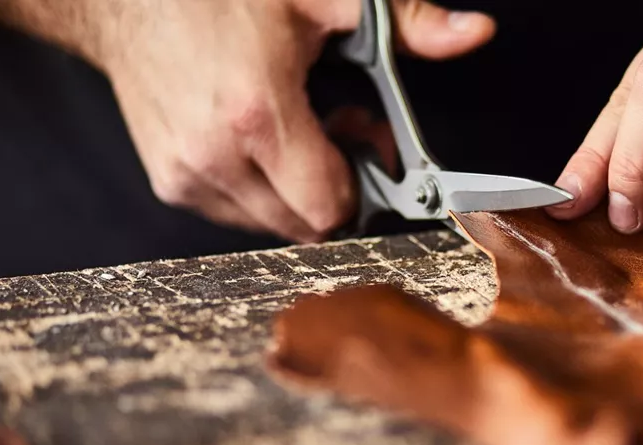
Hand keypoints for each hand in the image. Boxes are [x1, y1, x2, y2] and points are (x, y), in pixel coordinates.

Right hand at [97, 0, 494, 242]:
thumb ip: (405, 21)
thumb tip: (472, 33)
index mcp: (257, 114)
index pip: (331, 208)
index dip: (363, 186)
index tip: (368, 144)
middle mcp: (216, 156)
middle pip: (306, 226)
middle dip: (336, 189)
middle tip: (339, 130)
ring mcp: (187, 174)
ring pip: (273, 225)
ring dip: (297, 192)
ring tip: (296, 129)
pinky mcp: (170, 181)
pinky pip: (238, 214)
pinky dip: (260, 190)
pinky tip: (259, 140)